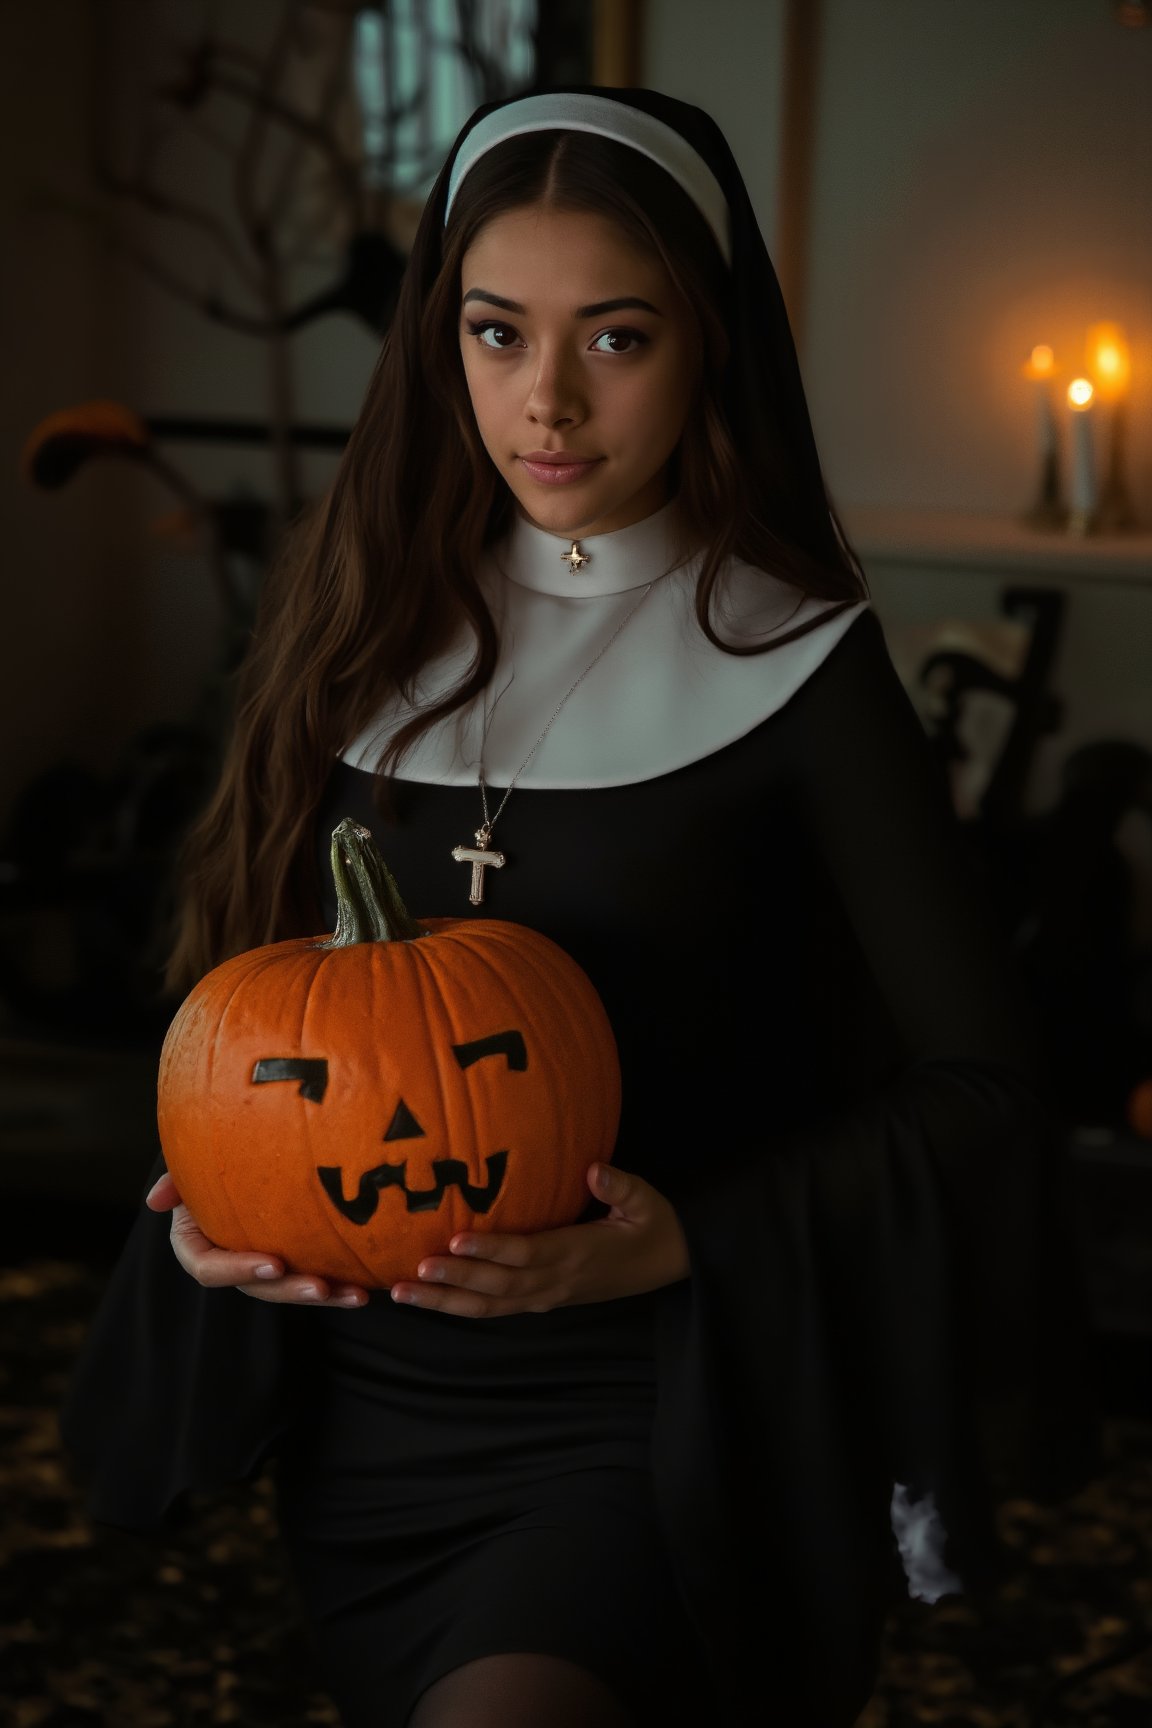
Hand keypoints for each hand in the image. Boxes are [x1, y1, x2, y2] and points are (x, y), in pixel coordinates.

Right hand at [145, 1171, 369, 1307]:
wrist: (241, 1147)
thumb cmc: (209, 1154)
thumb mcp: (189, 1163)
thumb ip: (175, 1179)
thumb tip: (154, 1201)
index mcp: (198, 1245)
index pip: (209, 1269)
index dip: (238, 1270)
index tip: (272, 1264)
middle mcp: (231, 1261)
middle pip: (257, 1287)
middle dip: (290, 1291)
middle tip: (322, 1287)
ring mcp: (263, 1263)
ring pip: (290, 1289)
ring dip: (324, 1295)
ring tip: (356, 1295)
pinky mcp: (293, 1259)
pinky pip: (315, 1275)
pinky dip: (340, 1283)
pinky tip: (370, 1283)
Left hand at [389, 1162, 689, 1319]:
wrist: (670, 1264)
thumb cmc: (653, 1225)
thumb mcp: (645, 1200)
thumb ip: (619, 1185)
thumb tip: (594, 1168)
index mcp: (578, 1253)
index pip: (527, 1254)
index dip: (491, 1251)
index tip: (455, 1241)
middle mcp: (557, 1281)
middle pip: (498, 1287)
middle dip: (454, 1281)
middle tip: (413, 1273)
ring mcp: (548, 1296)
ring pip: (491, 1306)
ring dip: (446, 1301)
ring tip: (404, 1294)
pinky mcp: (543, 1301)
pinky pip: (497, 1310)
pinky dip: (461, 1307)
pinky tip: (430, 1299)